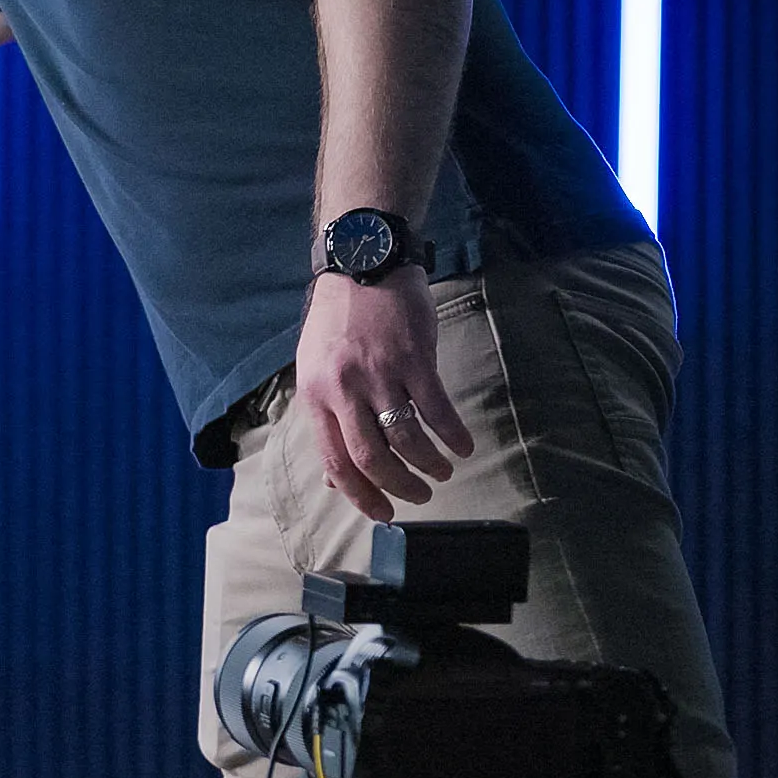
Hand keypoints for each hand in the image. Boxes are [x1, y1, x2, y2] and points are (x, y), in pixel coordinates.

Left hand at [292, 270, 473, 521]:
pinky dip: (452, 434)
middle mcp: (343, 390)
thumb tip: (333, 476)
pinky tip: (462, 446)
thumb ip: (327, 419)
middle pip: (371, 458)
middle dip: (398, 487)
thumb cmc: (339, 321)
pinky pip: (436, 409)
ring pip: (405, 439)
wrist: (363, 263)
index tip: (383, 515)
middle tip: (420, 499)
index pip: (335, 462)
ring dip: (428, 464)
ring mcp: (379, 374)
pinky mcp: (413, 358)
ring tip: (442, 472)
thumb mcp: (316, 369)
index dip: (361, 495)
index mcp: (315, 397)